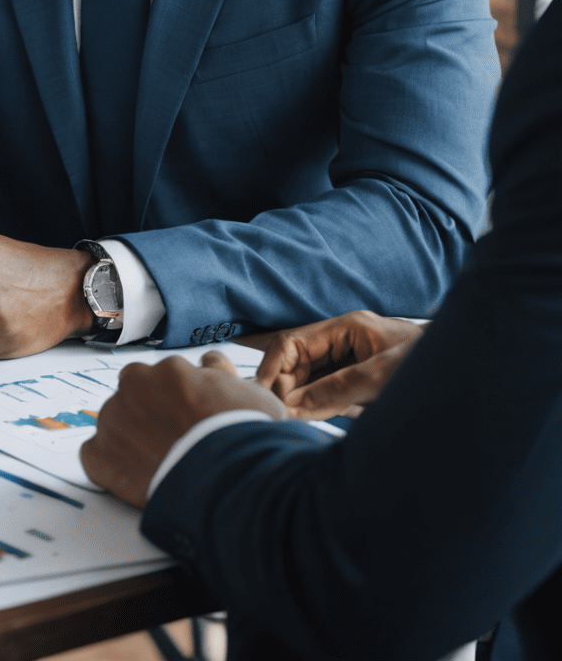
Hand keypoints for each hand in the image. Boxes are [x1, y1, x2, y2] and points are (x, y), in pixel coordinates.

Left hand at [81, 352, 286, 507]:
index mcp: (167, 370)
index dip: (173, 400)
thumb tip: (210, 363)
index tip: (184, 419)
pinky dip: (109, 466)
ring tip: (158, 464)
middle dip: (149, 415)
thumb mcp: (248, 392)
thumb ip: (220, 374)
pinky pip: (95, 456)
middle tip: (172, 442)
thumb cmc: (248, 438)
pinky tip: (134, 478)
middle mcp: (134, 386)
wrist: (235, 482)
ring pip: (114, 423)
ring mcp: (114, 421)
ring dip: (130, 439)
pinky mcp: (102, 458)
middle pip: (133, 397)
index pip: (161, 378)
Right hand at [254, 309, 422, 418]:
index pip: (292, 343)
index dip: (272, 369)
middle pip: (300, 366)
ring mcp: (356, 364)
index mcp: (347, 328)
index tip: (265, 398)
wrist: (481, 374)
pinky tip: (355, 419)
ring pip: (316, 385)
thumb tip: (293, 407)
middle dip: (293, 391)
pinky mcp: (367, 386)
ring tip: (333, 420)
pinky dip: (337, 412)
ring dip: (317, 405)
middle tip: (290, 419)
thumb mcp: (382, 378)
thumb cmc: (436, 366)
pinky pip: (337, 399)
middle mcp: (347, 343)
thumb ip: (336, 391)